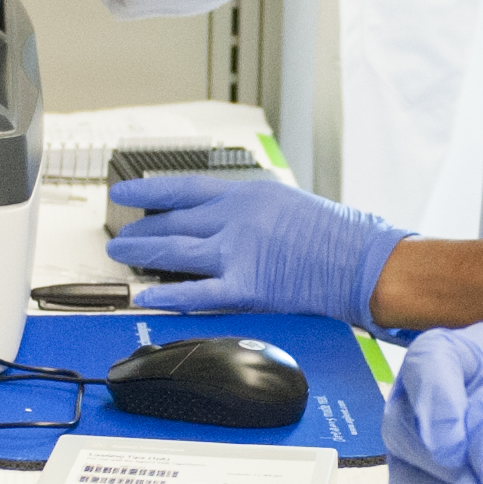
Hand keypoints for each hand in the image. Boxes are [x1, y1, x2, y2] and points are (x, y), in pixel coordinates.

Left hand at [106, 174, 406, 324]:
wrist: (361, 261)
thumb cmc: (336, 235)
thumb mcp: (286, 203)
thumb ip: (250, 211)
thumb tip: (221, 222)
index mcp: (246, 194)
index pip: (183, 188)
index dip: (147, 191)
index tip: (124, 191)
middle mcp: (236, 218)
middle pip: (172, 222)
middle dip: (140, 229)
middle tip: (121, 235)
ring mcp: (238, 252)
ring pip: (174, 252)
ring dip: (142, 256)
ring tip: (121, 258)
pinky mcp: (246, 287)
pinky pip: (196, 292)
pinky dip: (167, 295)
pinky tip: (145, 296)